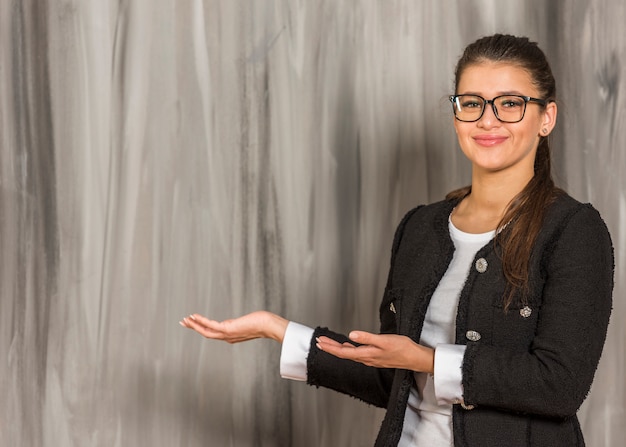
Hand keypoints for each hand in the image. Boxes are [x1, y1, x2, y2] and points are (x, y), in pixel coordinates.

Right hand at [180, 311, 288, 342]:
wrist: (268, 326)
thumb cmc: (262, 323)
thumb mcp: (245, 323)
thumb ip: (235, 324)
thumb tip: (230, 323)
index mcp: (230, 337)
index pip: (213, 333)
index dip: (202, 328)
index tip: (194, 323)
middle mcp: (227, 338)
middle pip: (206, 334)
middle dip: (194, 328)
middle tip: (183, 322)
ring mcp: (227, 334)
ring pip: (206, 331)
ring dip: (194, 325)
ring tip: (185, 320)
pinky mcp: (227, 329)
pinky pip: (210, 325)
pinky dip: (201, 321)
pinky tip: (194, 316)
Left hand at [316, 331, 434, 373]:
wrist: (414, 358)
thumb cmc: (402, 348)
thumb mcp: (384, 340)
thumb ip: (367, 338)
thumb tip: (351, 335)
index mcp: (366, 354)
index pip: (343, 352)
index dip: (330, 348)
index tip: (320, 343)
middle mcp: (366, 358)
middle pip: (343, 353)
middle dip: (330, 347)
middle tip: (318, 342)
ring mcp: (370, 358)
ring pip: (349, 353)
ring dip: (337, 348)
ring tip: (328, 343)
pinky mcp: (374, 356)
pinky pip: (356, 353)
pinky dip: (348, 348)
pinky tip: (347, 345)